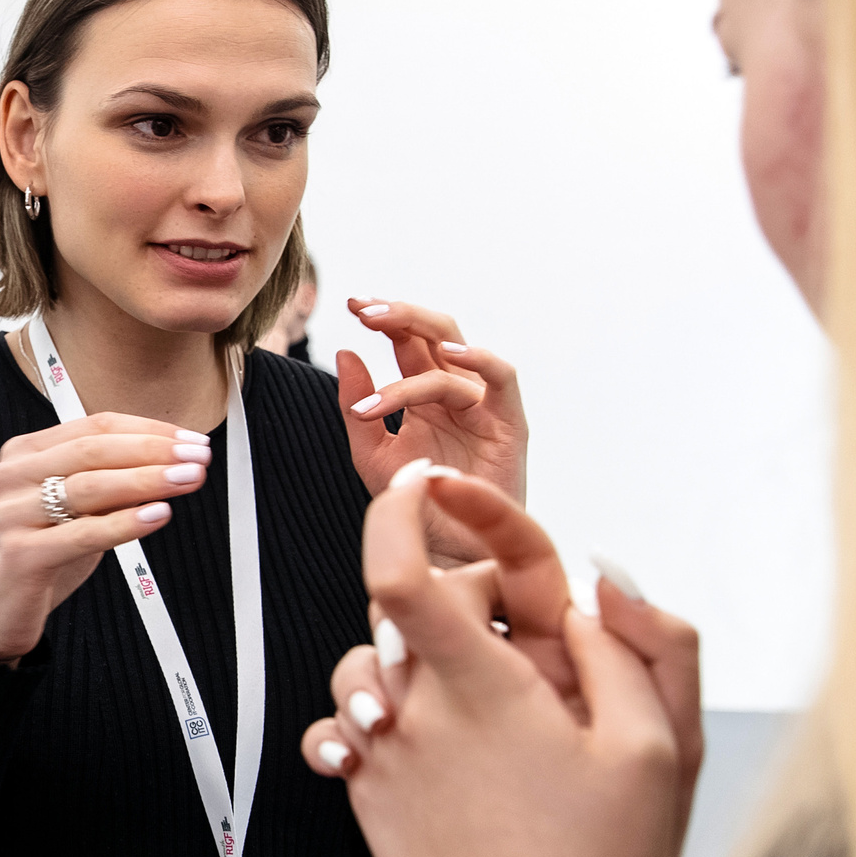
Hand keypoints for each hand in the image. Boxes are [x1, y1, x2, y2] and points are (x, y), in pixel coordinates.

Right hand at [0, 411, 211, 662]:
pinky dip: (126, 523)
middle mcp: (10, 477)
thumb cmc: (35, 558)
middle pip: (93, 450)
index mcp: (21, 455)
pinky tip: (158, 515)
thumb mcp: (68, 511)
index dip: (147, 430)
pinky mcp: (20, 554)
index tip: (189, 439)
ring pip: (90, 486)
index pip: (93, 428)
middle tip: (196, 456)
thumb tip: (169, 464)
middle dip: (153, 450)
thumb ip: (105, 485)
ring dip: (147, 479)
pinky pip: (83, 534)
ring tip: (187, 479)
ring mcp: (10, 514)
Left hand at [302, 468, 702, 856]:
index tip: (428, 487)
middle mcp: (415, 712)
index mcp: (482, 687)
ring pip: (367, 663)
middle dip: (457, 600)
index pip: (404, 572)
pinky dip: (365, 716)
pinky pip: (342, 727)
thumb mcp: (661, 748)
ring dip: (408, 658)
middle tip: (525, 646)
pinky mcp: (366, 794)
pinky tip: (403, 734)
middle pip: (401, 609)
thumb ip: (641, 644)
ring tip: (474, 700)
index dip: (402, 514)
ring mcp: (383, 755)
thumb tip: (602, 578)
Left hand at [334, 301, 528, 560]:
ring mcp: (483, 404)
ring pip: (455, 349)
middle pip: (433, 332)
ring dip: (417, 334)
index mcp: (425, 393)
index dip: (382, 317)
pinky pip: (502, 378)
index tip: (350, 303)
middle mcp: (456, 391)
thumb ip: (357, 407)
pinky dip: (479, 359)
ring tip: (379, 330)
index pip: (405, 340)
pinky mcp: (509, 424)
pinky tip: (447, 354)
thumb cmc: (418, 504)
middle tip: (363, 308)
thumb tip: (346, 353)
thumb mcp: (372, 454)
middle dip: (398, 313)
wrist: (450, 553)